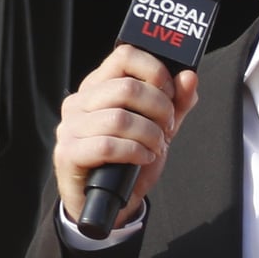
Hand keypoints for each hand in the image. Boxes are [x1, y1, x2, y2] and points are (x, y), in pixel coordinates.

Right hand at [53, 45, 198, 225]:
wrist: (109, 201)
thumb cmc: (131, 159)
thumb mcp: (160, 127)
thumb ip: (177, 102)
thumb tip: (189, 77)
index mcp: (99, 86)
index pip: (125, 56)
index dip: (156, 72)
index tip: (171, 93)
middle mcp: (80, 101)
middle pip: (127, 88)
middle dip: (159, 109)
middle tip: (167, 128)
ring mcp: (70, 127)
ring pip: (120, 118)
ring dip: (149, 135)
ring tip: (155, 147)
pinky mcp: (68, 153)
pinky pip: (108, 146)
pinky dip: (135, 152)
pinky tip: (143, 158)